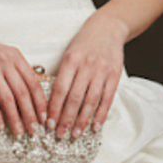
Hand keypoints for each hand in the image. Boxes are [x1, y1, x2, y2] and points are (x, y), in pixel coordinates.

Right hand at [0, 23, 48, 136]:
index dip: (41, 103)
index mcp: (15, 56)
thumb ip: (13, 70)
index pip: (34, 83)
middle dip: (31, 115)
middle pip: (23, 93)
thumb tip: (27, 95)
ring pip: (8, 99)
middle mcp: (5, 60)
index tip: (45, 118)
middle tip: (34, 131)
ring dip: (15, 119)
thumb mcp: (0, 56)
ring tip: (19, 132)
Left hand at [46, 16, 127, 138]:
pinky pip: (107, 98)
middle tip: (60, 134)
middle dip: (66, 119)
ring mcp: (102, 71)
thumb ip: (62, 75)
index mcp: (70, 61)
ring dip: (83, 120)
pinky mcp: (114, 76)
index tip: (48, 123)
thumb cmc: (84, 43)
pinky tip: (95, 126)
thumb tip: (50, 102)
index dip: (54, 108)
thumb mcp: (68, 54)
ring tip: (76, 133)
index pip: (60, 89)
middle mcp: (86, 66)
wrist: (108, 28)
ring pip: (91, 101)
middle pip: (75, 98)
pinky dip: (101, 114)